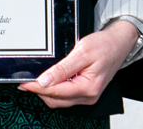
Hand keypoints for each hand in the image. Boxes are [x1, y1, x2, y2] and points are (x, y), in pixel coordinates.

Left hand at [18, 19, 139, 107]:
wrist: (119, 43)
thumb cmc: (104, 45)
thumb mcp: (82, 52)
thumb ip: (62, 68)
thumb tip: (44, 81)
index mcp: (88, 88)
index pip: (55, 92)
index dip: (37, 87)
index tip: (23, 82)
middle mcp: (88, 96)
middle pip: (55, 100)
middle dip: (39, 91)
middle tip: (25, 80)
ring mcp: (87, 96)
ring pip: (59, 100)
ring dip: (46, 91)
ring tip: (34, 79)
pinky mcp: (86, 93)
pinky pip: (66, 96)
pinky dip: (55, 90)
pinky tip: (49, 80)